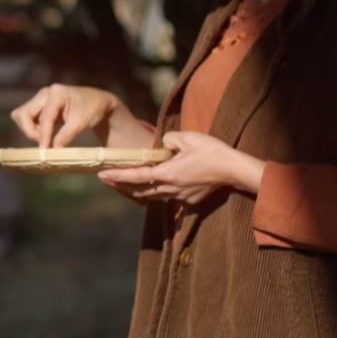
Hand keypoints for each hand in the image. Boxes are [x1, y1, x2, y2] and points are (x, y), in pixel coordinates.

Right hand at [10, 84, 122, 147]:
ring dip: (30, 129)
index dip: (43, 135)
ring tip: (45, 138)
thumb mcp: (81, 123)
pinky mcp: (41, 105)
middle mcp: (45, 94)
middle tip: (43, 143)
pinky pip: (28, 118)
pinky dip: (34, 128)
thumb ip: (66, 136)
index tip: (44, 150)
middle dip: (30, 131)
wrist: (99, 102)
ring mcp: (41, 99)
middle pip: (23, 114)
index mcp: (56, 93)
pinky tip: (46, 134)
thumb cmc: (93, 109)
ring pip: (23, 116)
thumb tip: (54, 150)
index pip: (44, 117)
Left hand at [98, 131, 265, 204]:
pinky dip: (154, 192)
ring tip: (122, 184)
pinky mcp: (190, 200)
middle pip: (139, 191)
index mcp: (167, 174)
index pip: (136, 177)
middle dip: (120, 186)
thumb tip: (162, 145)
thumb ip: (168, 140)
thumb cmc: (213, 151)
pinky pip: (166, 197)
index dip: (117, 176)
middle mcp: (171, 189)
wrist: (235, 170)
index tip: (101, 174)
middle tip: (105, 179)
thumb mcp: (188, 137)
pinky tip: (152, 186)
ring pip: (152, 196)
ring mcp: (181, 196)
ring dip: (136, 191)